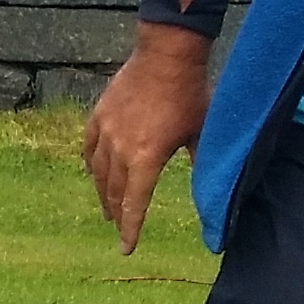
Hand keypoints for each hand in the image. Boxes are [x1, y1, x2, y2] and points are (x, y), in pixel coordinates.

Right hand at [83, 24, 211, 254]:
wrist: (166, 55)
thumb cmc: (190, 94)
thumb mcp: (201, 134)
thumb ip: (202, 165)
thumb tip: (214, 193)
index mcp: (146, 158)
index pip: (135, 204)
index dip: (130, 229)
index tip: (126, 248)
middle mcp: (120, 150)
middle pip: (114, 192)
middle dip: (116, 215)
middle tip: (118, 230)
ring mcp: (106, 132)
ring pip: (99, 173)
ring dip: (103, 194)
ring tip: (106, 208)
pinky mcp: (99, 116)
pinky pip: (89, 148)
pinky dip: (91, 165)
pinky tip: (93, 173)